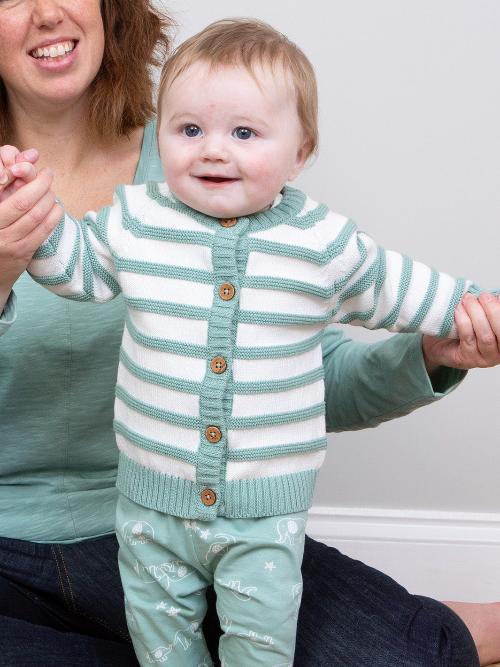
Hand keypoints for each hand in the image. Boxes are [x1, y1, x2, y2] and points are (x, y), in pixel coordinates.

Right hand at [0, 147, 61, 300]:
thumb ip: (2, 193)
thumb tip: (18, 169)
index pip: (1, 187)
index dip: (18, 174)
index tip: (29, 165)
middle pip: (22, 201)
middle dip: (40, 184)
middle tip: (48, 173)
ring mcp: (9, 242)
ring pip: (35, 216)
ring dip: (49, 199)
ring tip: (52, 190)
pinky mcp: (23, 253)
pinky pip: (43, 231)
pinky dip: (53, 217)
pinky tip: (57, 208)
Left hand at [422, 292, 499, 371]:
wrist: (440, 343)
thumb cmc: (464, 327)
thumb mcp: (481, 316)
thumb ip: (490, 308)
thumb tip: (495, 297)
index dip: (498, 309)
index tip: (488, 295)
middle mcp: (499, 352)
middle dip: (491, 310)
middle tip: (481, 296)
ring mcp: (484, 358)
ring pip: (485, 336)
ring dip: (475, 314)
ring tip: (467, 300)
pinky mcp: (468, 359)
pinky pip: (468, 338)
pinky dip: (463, 322)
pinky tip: (458, 311)